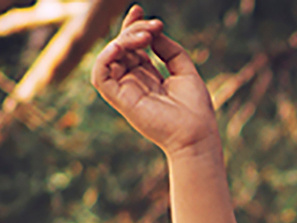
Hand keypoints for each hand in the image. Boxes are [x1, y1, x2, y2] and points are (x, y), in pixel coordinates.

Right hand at [92, 7, 219, 157]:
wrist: (197, 135)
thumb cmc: (195, 108)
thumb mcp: (185, 70)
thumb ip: (169, 49)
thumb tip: (153, 32)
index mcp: (148, 76)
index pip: (132, 46)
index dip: (132, 26)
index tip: (140, 9)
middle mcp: (134, 82)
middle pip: (121, 47)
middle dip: (132, 29)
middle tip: (154, 25)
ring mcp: (125, 91)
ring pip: (110, 56)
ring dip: (124, 40)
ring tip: (145, 37)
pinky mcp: (119, 100)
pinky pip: (99, 75)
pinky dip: (105, 57)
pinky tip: (121, 47)